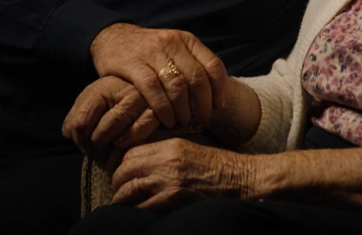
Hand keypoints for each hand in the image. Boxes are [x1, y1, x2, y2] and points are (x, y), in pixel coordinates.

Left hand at [62, 76, 159, 160]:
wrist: (153, 86)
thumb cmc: (118, 95)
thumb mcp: (95, 97)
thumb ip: (78, 113)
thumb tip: (68, 134)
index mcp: (104, 88)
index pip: (81, 123)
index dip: (78, 140)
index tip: (81, 145)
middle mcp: (124, 93)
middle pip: (98, 135)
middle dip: (92, 148)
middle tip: (93, 152)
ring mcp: (143, 104)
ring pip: (116, 139)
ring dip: (108, 150)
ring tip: (105, 150)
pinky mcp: (157, 116)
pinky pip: (136, 140)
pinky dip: (127, 144)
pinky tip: (122, 143)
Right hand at [90, 24, 229, 130]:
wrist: (112, 37)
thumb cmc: (148, 51)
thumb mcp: (173, 49)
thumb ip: (191, 64)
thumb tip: (214, 94)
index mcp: (187, 40)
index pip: (213, 65)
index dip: (220, 89)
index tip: (218, 107)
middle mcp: (172, 43)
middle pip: (197, 77)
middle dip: (202, 104)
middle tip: (202, 120)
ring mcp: (152, 52)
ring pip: (176, 85)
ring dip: (183, 109)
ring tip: (183, 122)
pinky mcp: (133, 63)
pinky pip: (153, 88)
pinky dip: (163, 107)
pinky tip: (167, 120)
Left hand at [111, 138, 252, 209]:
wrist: (242, 180)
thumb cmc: (221, 168)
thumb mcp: (192, 151)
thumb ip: (167, 156)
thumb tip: (144, 167)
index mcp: (171, 147)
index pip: (131, 153)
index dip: (121, 165)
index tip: (122, 175)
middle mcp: (166, 161)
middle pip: (125, 170)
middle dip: (118, 184)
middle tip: (119, 193)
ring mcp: (169, 181)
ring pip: (128, 190)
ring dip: (122, 200)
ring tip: (123, 206)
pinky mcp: (173, 200)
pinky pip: (142, 207)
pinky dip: (136, 212)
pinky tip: (137, 215)